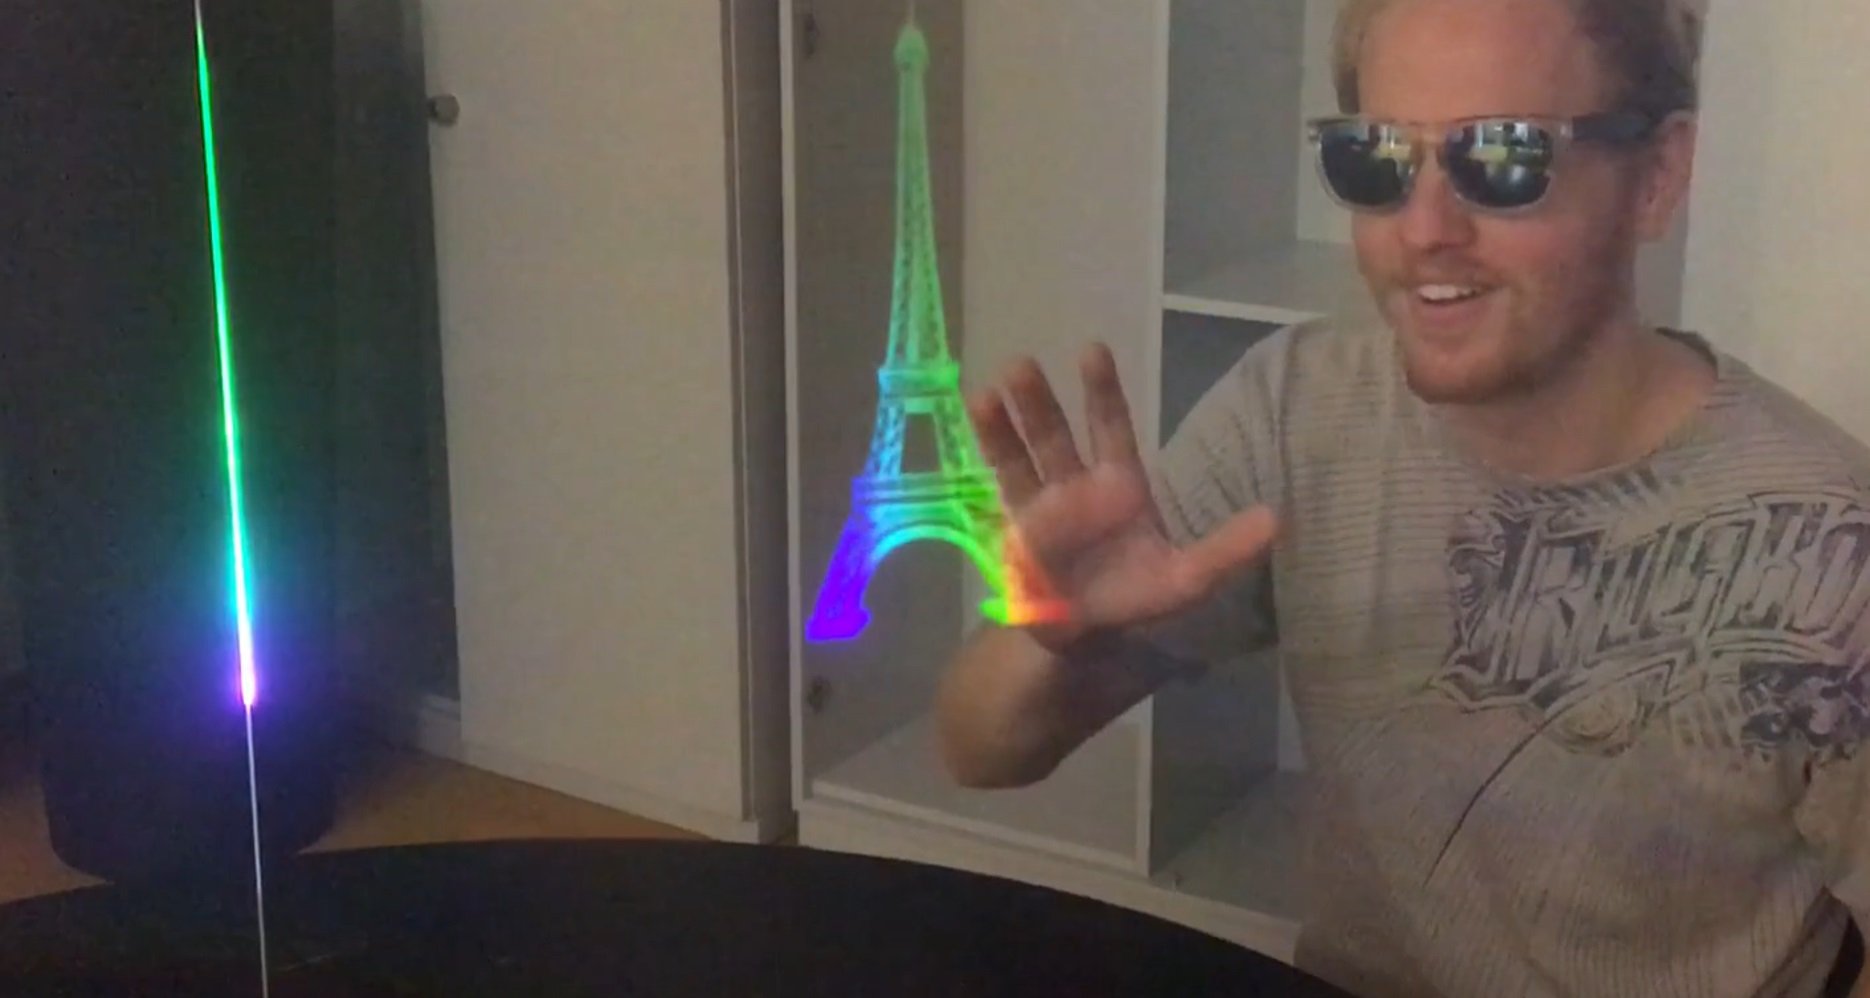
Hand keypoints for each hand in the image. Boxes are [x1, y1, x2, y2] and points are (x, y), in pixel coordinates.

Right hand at [969, 342, 1277, 653]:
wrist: (1084, 641)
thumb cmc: (1134, 602)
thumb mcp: (1186, 580)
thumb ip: (1225, 550)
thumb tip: (1275, 519)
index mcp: (1119, 485)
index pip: (1111, 429)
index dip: (1101, 392)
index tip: (1090, 350)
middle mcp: (1077, 486)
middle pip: (1059, 434)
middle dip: (1043, 400)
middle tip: (1023, 362)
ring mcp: (1043, 503)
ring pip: (1025, 452)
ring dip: (1009, 420)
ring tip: (993, 387)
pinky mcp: (1015, 526)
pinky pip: (1002, 484)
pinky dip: (991, 451)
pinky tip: (976, 419)